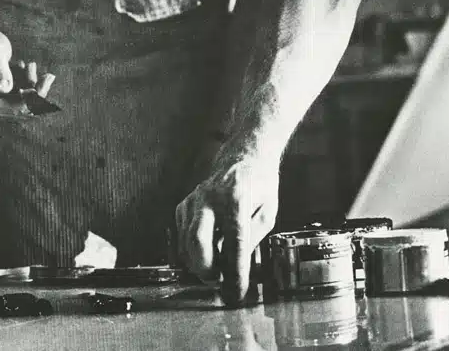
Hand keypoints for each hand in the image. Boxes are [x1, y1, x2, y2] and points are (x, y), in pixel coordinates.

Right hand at [0, 26, 54, 116]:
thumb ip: (0, 69)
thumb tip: (5, 90)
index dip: (18, 107)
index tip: (37, 94)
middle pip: (11, 107)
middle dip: (33, 95)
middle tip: (49, 77)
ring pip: (18, 99)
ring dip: (31, 85)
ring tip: (30, 65)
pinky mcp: (2, 89)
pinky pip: (19, 92)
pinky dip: (28, 81)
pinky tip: (26, 66)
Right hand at [176, 148, 279, 304]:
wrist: (244, 156)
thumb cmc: (259, 184)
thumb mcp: (267, 211)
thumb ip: (252, 239)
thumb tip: (235, 269)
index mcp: (237, 198)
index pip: (234, 243)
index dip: (235, 272)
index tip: (236, 291)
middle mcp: (211, 197)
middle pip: (197, 241)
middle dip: (205, 268)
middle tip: (218, 279)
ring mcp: (194, 199)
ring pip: (185, 241)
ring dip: (198, 262)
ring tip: (215, 266)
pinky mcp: (185, 203)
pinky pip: (181, 235)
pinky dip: (190, 250)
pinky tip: (205, 251)